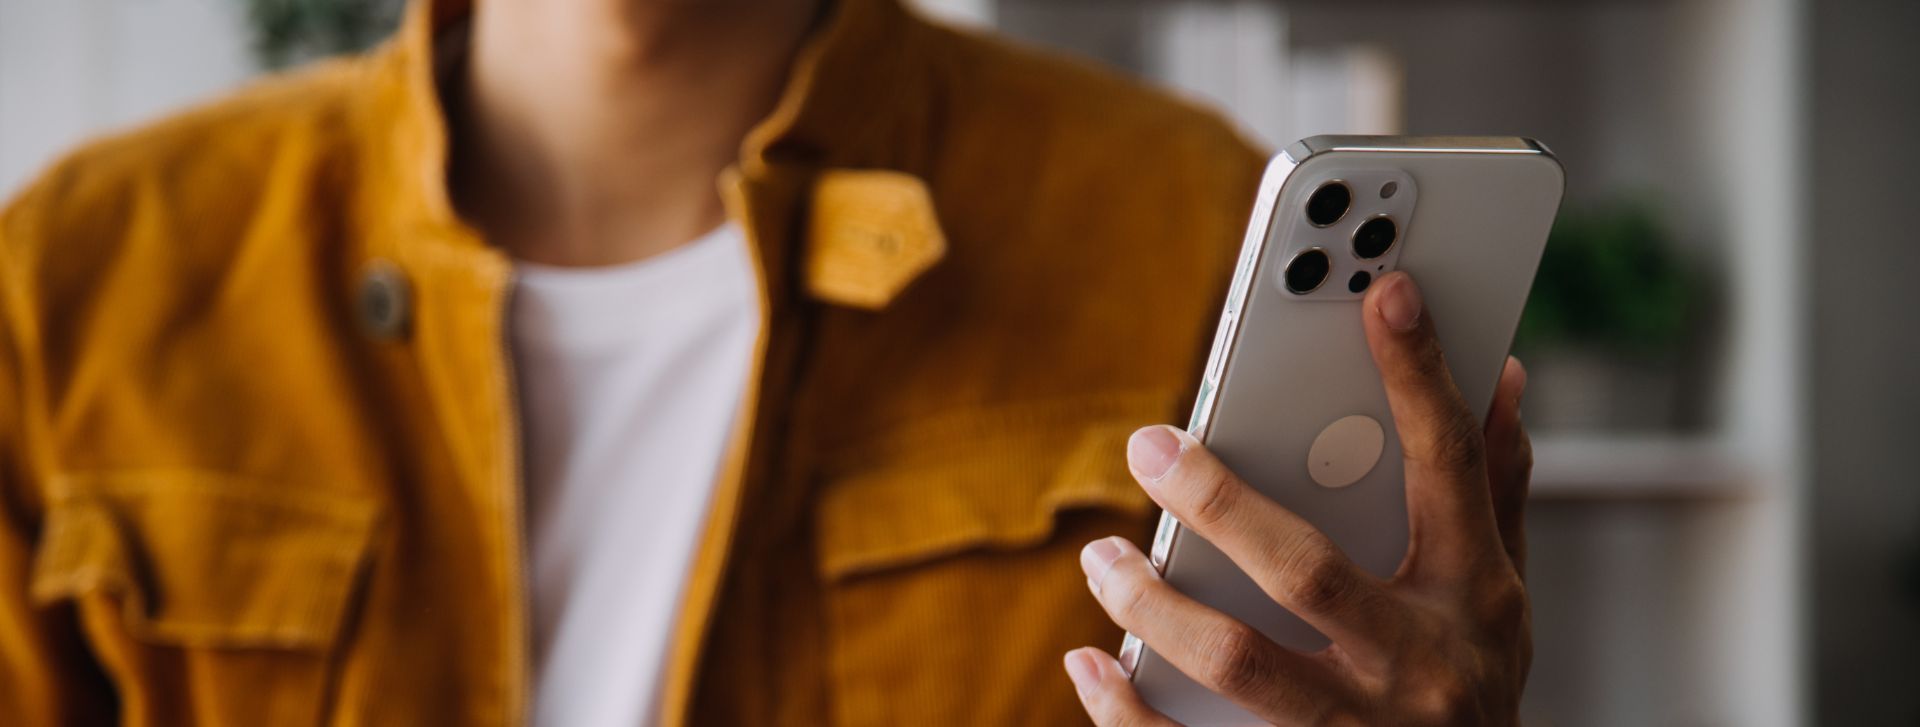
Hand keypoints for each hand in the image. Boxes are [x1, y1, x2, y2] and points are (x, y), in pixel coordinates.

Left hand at [1064, 272, 1532, 725]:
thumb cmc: (1472, 689)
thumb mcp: (1500, 598)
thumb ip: (1496, 492)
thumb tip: (1503, 373)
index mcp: (1476, 599)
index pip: (1448, 469)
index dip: (1421, 376)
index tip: (1385, 288)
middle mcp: (1423, 667)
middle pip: (1309, 571)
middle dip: (1219, 501)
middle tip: (1147, 445)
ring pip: (1239, 662)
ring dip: (1154, 606)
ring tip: (1102, 557)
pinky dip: (1127, 710)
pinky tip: (1089, 661)